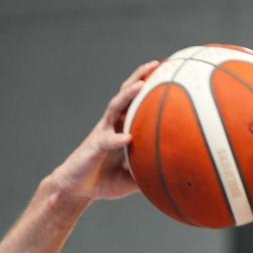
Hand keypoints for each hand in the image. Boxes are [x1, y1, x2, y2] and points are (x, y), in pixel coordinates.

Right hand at [47, 62, 158, 202]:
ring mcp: (102, 132)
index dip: (149, 85)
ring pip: (114, 107)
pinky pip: (107, 140)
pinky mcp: (93, 147)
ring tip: (140, 85)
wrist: (76, 189)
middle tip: (155, 64)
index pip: (136, 101)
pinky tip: (128, 138)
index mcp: (121, 127)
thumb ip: (150, 172)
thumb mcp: (132, 178)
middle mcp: (112, 124)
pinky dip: (117, 138)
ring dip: (127, 95)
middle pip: (125, 94)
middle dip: (139, 76)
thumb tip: (176, 178)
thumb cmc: (104, 180)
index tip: (167, 71)